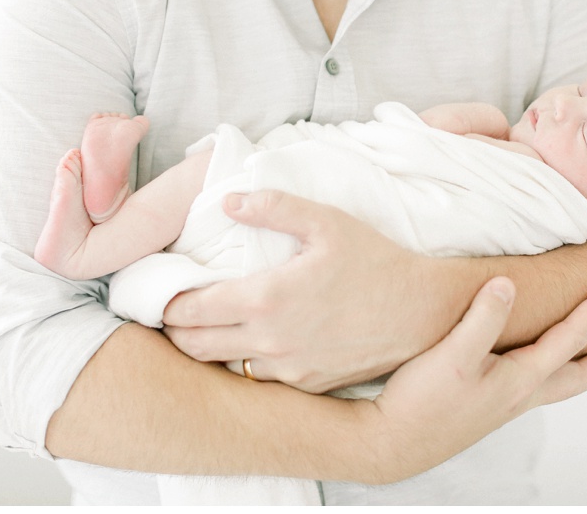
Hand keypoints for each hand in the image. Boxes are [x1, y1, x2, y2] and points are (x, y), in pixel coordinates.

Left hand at [162, 190, 462, 392]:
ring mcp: (288, 368)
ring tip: (208, 328)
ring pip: (222, 367)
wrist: (423, 311)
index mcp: (265, 298)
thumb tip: (228, 201)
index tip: (164, 292)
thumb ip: (273, 208)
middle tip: (176, 312)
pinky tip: (251, 343)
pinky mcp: (307, 384)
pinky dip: (244, 363)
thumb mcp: (327, 222)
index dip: (167, 303)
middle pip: (194, 347)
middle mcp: (269, 341)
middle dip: (177, 330)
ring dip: (208, 350)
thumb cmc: (376, 261)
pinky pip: (259, 379)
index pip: (188, 311)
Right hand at [354, 275, 586, 482]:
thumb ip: (483, 319)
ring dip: (579, 370)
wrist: (391, 445)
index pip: (569, 338)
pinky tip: (528, 368)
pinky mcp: (482, 409)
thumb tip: (508, 284)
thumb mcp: (453, 356)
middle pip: (577, 377)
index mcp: (521, 379)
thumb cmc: (422, 405)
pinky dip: (546, 374)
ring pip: (556, 386)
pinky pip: (530, 388)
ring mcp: (502, 406)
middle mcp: (519, 396)